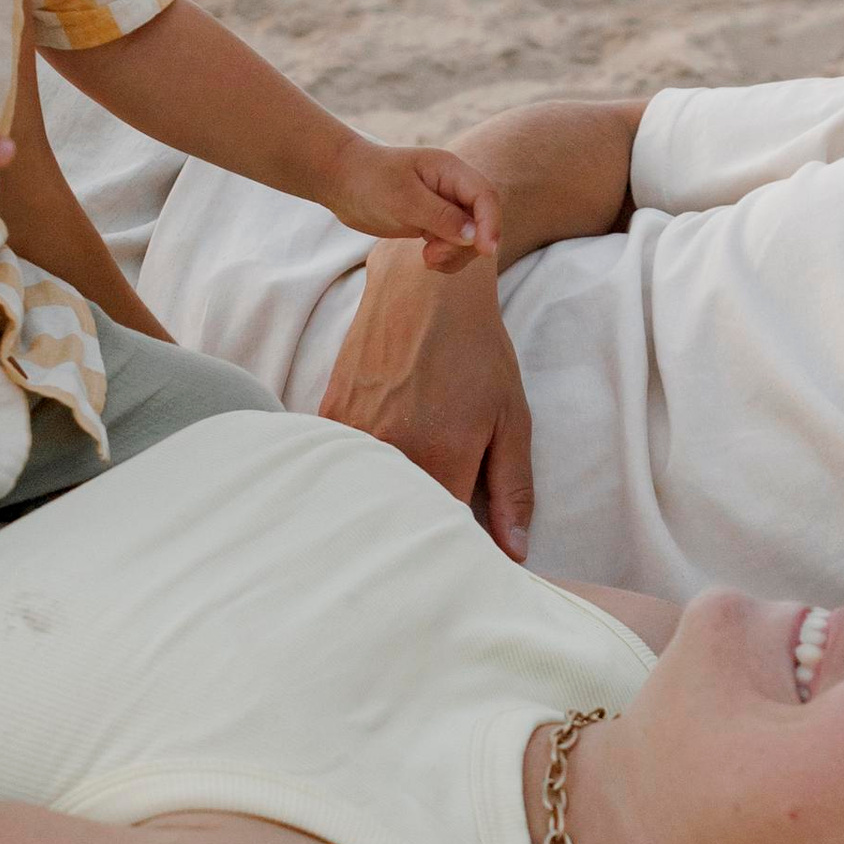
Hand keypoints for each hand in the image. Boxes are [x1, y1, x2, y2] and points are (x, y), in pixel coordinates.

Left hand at [319, 131, 500, 274]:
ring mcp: (446, 207)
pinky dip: (446, 258)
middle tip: (431, 256)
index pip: (486, 197)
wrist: (342, 182)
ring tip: (427, 258)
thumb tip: (473, 236)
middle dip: (465, 246)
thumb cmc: (369, 182)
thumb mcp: (403, 200)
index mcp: (451, 171)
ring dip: (455, 255)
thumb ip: (440, 217)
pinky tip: (426, 257)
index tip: (485, 250)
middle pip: (483, 222)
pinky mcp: (436, 223)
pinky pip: (454, 246)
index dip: (491, 224)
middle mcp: (454, 188)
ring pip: (470, 239)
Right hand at [321, 245, 536, 556]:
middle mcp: (389, 455)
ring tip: (405, 469)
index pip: (442, 535)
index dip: (457, 542)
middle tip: (435, 503)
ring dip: (385, 496)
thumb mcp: (511, 420)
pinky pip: (343, 464)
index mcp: (439, 462)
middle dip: (418, 524)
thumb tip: (514, 553)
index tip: (467, 542)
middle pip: (400, 517)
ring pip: (367, 493)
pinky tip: (378, 449)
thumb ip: (513, 490)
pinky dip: (360, 470)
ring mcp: (353, 435)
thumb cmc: (476, 353)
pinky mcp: (329, 418)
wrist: (424, 290)